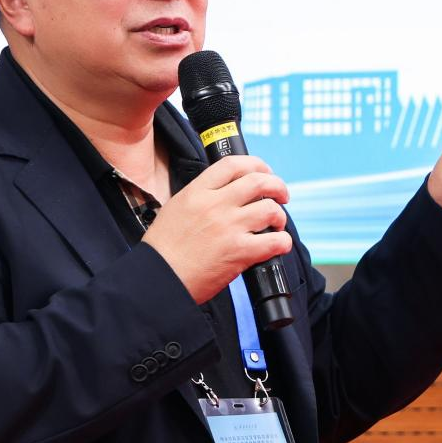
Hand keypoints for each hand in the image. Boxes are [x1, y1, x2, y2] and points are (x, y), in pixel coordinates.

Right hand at [142, 155, 291, 303]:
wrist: (158, 278)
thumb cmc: (163, 249)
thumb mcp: (176, 208)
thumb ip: (200, 197)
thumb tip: (223, 194)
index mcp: (197, 192)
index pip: (233, 164)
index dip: (256, 164)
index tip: (264, 172)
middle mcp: (215, 205)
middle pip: (259, 181)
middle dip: (277, 186)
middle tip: (281, 195)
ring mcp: (229, 227)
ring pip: (270, 209)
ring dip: (279, 216)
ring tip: (276, 224)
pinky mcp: (239, 252)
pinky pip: (274, 241)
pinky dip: (282, 242)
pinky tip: (278, 244)